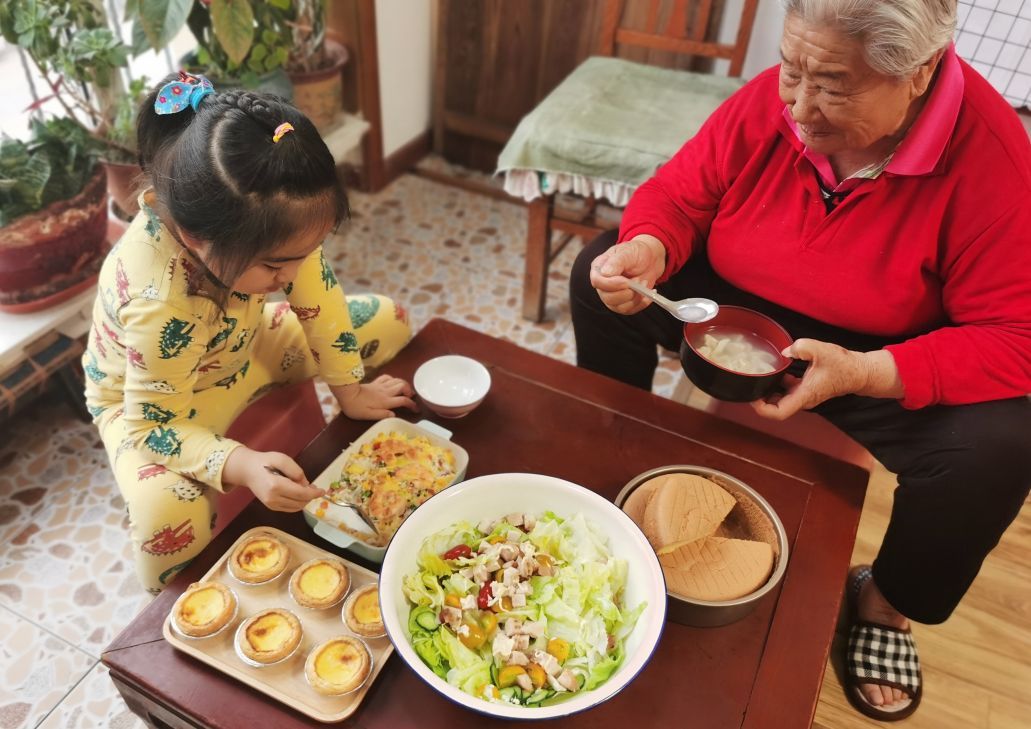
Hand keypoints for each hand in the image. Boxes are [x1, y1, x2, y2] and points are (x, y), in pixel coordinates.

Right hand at [222, 447, 324, 511]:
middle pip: (300, 502)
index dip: (314, 493)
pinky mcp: (271, 507)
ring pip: (296, 507)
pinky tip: (298, 494)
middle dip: (310, 496)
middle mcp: (273, 498)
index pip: (301, 494)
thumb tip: (306, 485)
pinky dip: (298, 503)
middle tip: (314, 487)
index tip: (323, 491)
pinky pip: (290, 509)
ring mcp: (271, 505)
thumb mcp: (282, 459)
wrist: (247, 471)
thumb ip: (296, 471)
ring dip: (305, 500)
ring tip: (306, 490)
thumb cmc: (265, 462)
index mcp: (276, 485)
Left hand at [333, 374, 415, 419]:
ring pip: (397, 380)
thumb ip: (382, 415)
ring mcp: (380, 386)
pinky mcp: (375, 382)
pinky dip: (393, 379)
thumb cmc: (355, 407)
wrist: (346, 394)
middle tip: (410, 397)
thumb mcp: (368, 415)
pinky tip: (392, 383)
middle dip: (410, 390)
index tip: (416, 409)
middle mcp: (385, 392)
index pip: (403, 401)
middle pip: (403, 386)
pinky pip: (387, 377)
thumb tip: (394, 415)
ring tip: (404, 391)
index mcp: (385, 401)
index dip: (412, 405)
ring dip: (403, 384)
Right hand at [589, 234, 666, 314]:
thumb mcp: (627, 251)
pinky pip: (629, 310)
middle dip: (627, 292)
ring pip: (618, 307)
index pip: (597, 282)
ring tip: (644, 283)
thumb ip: (616, 262)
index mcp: (599, 269)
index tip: (627, 281)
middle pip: (607, 298)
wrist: (650, 259)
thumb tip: (605, 273)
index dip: (611, 284)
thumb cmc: (636, 252)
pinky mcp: (623, 304)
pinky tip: (647, 293)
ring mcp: (612, 296)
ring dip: (635, 297)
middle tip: (640, 280)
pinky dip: (641, 303)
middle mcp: (603, 284)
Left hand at [751, 339, 902, 419]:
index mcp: (804, 396)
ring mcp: (805, 396)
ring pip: (781, 400)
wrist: (860, 372)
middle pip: (776, 409)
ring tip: (759, 377)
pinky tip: (775, 370)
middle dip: (761, 399)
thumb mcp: (822, 350)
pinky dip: (779, 384)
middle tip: (751, 383)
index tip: (753, 395)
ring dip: (769, 391)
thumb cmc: (843, 364)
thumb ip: (802, 348)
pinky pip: (788, 391)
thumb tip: (786, 351)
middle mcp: (803, 400)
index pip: (778, 413)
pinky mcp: (807, 390)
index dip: (762, 408)